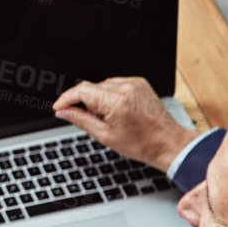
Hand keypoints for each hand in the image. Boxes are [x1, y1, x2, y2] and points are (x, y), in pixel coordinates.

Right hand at [52, 77, 194, 171]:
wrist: (168, 143)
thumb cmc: (142, 144)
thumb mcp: (105, 136)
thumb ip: (80, 120)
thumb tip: (63, 111)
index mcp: (116, 101)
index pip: (81, 91)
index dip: (66, 99)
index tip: (59, 107)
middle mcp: (125, 88)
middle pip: (90, 88)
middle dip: (84, 102)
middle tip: (90, 119)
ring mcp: (134, 83)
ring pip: (101, 86)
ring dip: (98, 99)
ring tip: (109, 118)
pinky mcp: (139, 82)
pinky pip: (115, 84)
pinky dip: (110, 95)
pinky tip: (118, 110)